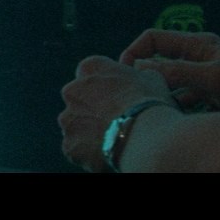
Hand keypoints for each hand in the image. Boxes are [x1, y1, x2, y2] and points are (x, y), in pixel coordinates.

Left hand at [58, 55, 176, 171]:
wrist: (144, 135)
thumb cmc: (150, 102)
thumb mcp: (151, 78)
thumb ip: (138, 75)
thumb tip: (142, 76)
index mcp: (90, 68)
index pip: (91, 74)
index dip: (105, 88)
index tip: (117, 98)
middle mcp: (72, 90)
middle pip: (80, 100)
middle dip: (93, 109)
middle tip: (115, 120)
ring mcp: (68, 118)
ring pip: (77, 125)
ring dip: (90, 130)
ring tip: (114, 139)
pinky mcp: (69, 144)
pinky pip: (78, 148)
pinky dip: (89, 151)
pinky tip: (109, 151)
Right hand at [121, 29, 219, 113]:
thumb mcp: (215, 78)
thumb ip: (178, 72)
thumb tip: (141, 68)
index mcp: (199, 44)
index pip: (153, 38)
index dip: (134, 52)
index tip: (123, 73)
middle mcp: (199, 58)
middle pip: (159, 64)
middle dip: (146, 80)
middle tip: (137, 100)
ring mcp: (206, 77)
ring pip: (171, 86)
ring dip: (164, 99)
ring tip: (159, 114)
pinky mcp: (213, 96)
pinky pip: (186, 102)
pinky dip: (179, 111)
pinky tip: (179, 123)